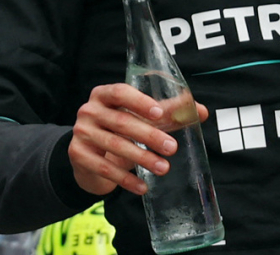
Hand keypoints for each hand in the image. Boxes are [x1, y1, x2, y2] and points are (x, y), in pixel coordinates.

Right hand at [69, 84, 208, 195]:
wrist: (88, 155)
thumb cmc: (119, 129)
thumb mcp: (138, 117)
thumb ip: (167, 112)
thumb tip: (201, 111)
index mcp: (104, 94)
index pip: (120, 92)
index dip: (139, 102)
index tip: (159, 113)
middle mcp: (89, 110)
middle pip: (122, 122)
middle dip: (150, 136)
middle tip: (173, 148)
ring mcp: (81, 133)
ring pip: (115, 146)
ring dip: (142, 159)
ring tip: (163, 168)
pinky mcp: (78, 155)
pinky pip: (104, 168)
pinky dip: (126, 179)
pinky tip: (142, 186)